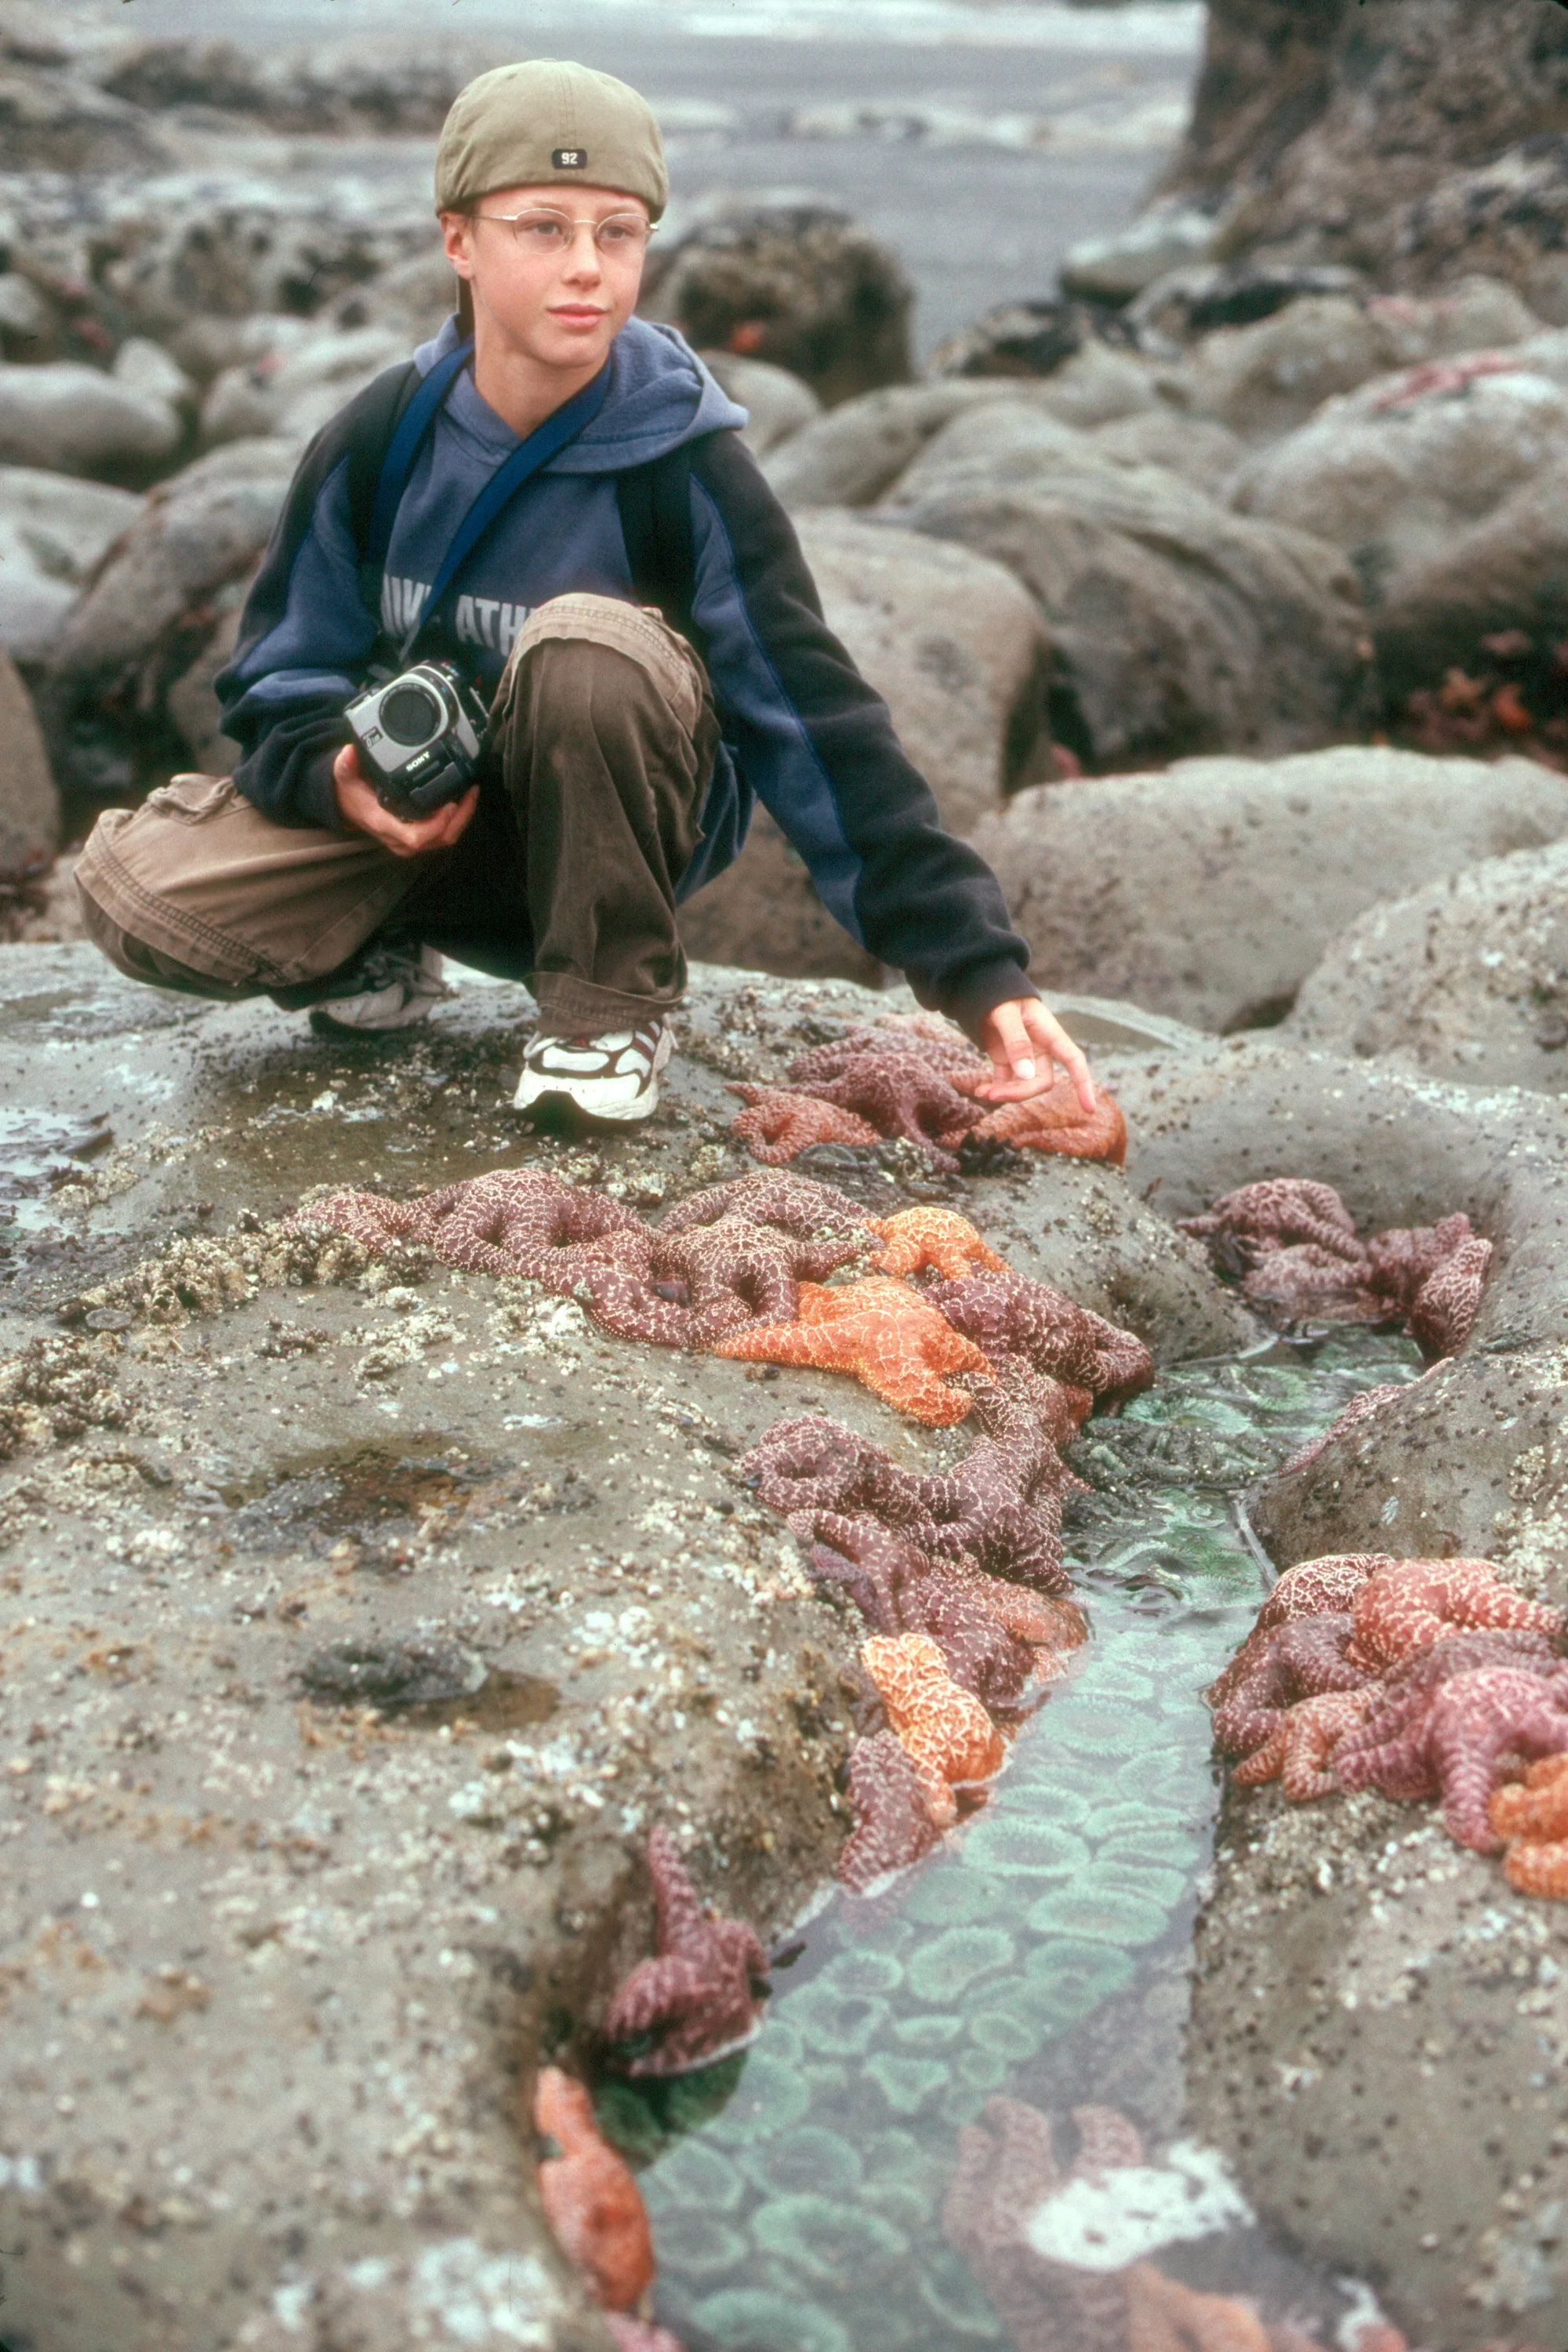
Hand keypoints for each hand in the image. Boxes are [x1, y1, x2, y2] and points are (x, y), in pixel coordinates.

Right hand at [333, 742, 478, 858]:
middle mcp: (399, 839)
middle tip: (469, 792)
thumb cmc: (352, 793)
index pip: (416, 837)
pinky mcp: (418, 839)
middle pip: (439, 839)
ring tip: (470, 793)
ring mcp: (409, 842)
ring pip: (444, 839)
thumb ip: (346, 764)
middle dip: (459, 819)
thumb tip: (350, 751)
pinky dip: (456, 821)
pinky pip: (442, 836)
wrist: (349, 807)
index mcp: (384, 825)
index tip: (449, 805)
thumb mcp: (344, 776)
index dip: (436, 825)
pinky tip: (462, 802)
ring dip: (461, 819)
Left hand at [972, 997, 1096, 1114]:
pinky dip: (994, 1088)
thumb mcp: (1006, 1013)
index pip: (1074, 1061)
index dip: (1083, 1084)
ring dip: (1005, 1093)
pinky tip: (980, 1090)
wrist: (986, 991)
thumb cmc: (1001, 996)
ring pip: (1023, 1085)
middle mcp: (1041, 1049)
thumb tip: (1026, 1074)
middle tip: (994, 1094)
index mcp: (1049, 1033)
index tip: (1089, 1109)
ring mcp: (1025, 1057)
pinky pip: (1005, 1081)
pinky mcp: (1007, 1060)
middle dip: (1021, 1093)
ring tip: (982, 1093)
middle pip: (1042, 1081)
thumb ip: (1016, 1041)